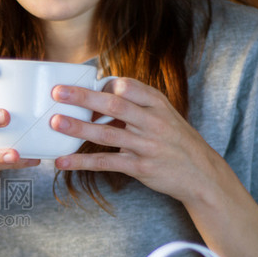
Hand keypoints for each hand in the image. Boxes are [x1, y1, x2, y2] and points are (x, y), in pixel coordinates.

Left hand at [48, 78, 223, 203]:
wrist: (202, 174)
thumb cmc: (176, 142)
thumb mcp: (164, 116)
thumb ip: (137, 106)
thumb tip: (100, 97)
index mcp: (158, 104)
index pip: (128, 86)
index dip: (103, 83)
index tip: (82, 81)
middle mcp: (153, 122)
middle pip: (114, 106)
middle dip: (83, 97)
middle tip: (57, 92)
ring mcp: (147, 146)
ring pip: (107, 134)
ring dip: (78, 128)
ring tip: (55, 123)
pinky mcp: (140, 167)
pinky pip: (106, 163)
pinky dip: (82, 162)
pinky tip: (63, 162)